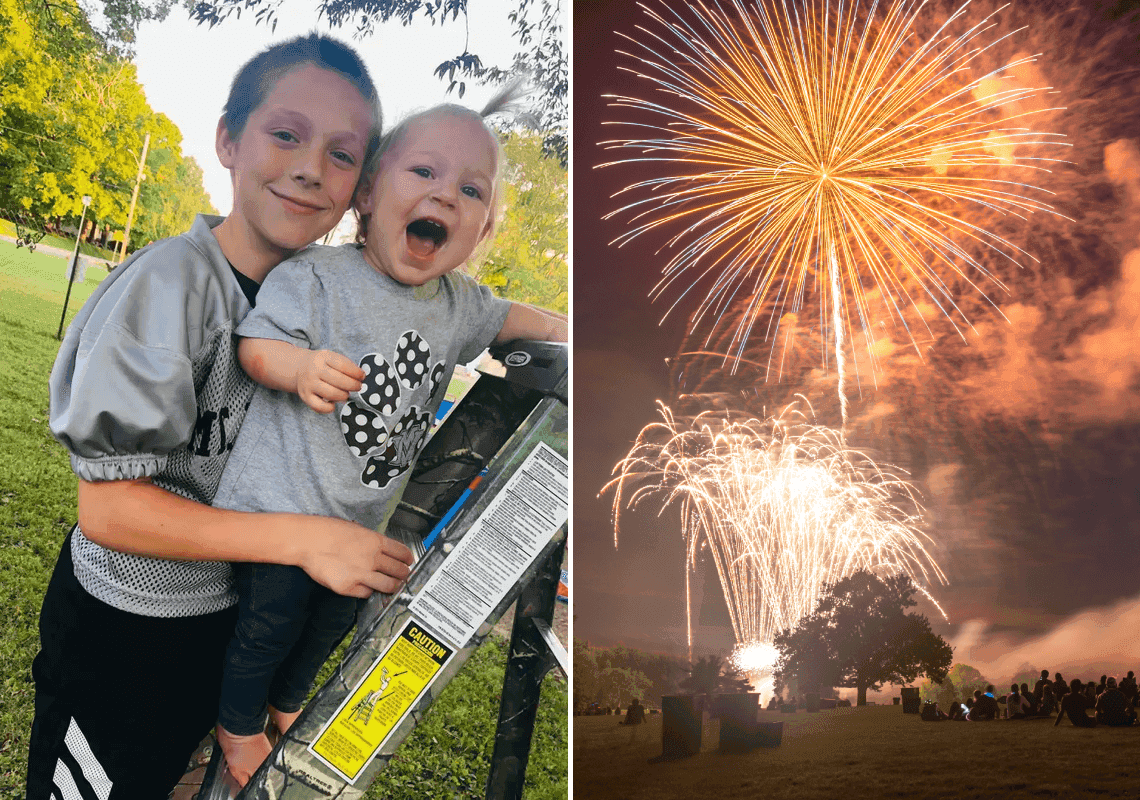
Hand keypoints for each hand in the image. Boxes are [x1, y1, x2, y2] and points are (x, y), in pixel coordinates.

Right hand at [296, 350, 364, 412]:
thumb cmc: (322, 364)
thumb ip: (346, 365)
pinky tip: (333, 403)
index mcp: (323, 357)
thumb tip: (361, 377)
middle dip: (353, 385)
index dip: (356, 373)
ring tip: (346, 394)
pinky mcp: (305, 397)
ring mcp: (309, 384)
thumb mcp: (332, 357)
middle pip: (339, 381)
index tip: (362, 376)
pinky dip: (330, 408)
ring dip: (344, 396)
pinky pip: (320, 407)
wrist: (299, 367)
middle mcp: (314, 370)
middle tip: (358, 386)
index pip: (343, 365)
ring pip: (331, 394)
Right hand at [298, 516, 414, 597]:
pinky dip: (368, 591)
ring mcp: (362, 574)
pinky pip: (366, 593)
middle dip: (404, 574)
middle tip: (403, 576)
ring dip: (392, 586)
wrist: (308, 540)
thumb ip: (371, 541)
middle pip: (399, 571)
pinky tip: (366, 587)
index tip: (409, 562)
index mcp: (376, 541)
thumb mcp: (356, 529)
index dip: (408, 559)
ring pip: (388, 586)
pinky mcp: (349, 587)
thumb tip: (381, 549)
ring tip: (392, 586)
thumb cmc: (327, 531)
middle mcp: (372, 558)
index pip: (402, 553)